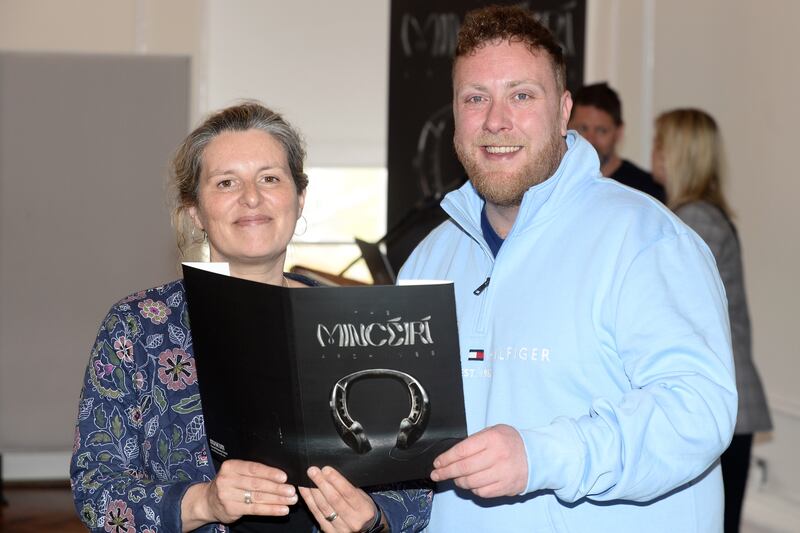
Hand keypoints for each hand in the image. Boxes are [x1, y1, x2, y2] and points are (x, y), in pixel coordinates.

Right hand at [181, 459, 296, 529]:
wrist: (207, 501)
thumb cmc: (229, 483)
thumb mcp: (236, 472)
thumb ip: (253, 471)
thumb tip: (280, 474)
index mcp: (231, 466)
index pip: (253, 469)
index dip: (270, 473)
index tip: (284, 476)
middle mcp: (227, 480)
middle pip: (257, 484)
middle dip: (277, 488)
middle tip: (291, 490)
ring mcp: (228, 496)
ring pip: (257, 498)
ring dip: (277, 499)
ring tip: (291, 500)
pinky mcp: (231, 509)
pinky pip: (255, 510)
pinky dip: (271, 509)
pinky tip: (282, 510)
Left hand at [299, 466, 381, 531]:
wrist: (363, 527)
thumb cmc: (361, 507)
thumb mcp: (362, 496)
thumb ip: (349, 487)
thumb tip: (330, 473)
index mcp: (364, 510)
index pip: (348, 492)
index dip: (336, 480)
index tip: (326, 469)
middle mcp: (353, 521)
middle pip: (334, 500)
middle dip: (321, 483)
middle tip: (313, 471)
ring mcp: (341, 528)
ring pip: (323, 507)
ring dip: (313, 491)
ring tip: (307, 479)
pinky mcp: (329, 531)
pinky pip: (316, 514)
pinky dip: (308, 500)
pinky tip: (305, 490)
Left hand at [430, 424, 527, 497]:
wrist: (536, 455)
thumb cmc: (511, 442)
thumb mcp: (494, 432)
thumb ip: (474, 441)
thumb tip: (452, 455)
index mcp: (492, 439)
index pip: (462, 451)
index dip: (446, 458)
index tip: (437, 463)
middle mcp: (497, 456)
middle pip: (463, 468)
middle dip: (446, 472)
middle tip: (437, 474)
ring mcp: (502, 473)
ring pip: (470, 482)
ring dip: (459, 481)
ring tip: (456, 477)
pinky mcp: (505, 487)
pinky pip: (481, 492)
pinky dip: (473, 489)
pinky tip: (472, 483)